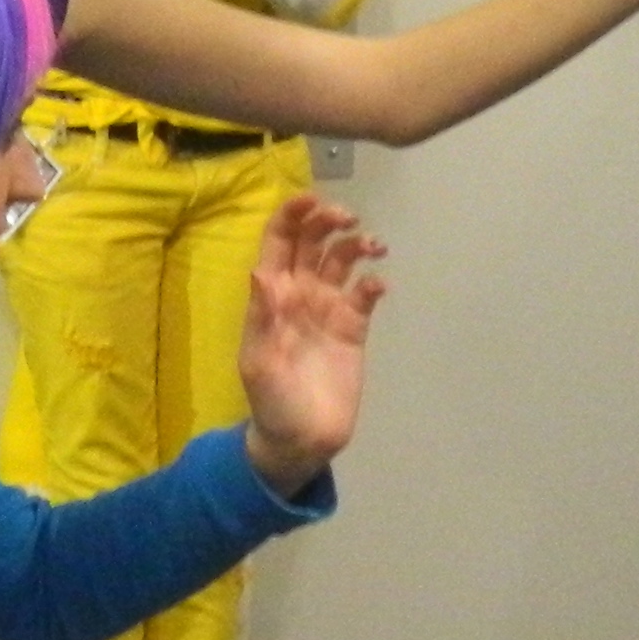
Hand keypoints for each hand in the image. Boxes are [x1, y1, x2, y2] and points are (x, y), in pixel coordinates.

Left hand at [235, 193, 385, 492]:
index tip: (313, 200)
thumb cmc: (271, 401)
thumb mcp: (259, 362)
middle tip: (348, 220)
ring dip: (356, 244)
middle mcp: (300, 293)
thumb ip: (262, 316)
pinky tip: (378, 286)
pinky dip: (374, 281)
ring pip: (343, 260)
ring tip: (373, 245)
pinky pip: (365, 292)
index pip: (279, 241)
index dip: (293, 215)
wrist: (302, 439)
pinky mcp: (354, 327)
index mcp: (271, 295)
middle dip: (329, 221)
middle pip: (314, 241)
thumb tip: (260, 272)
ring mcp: (328, 308)